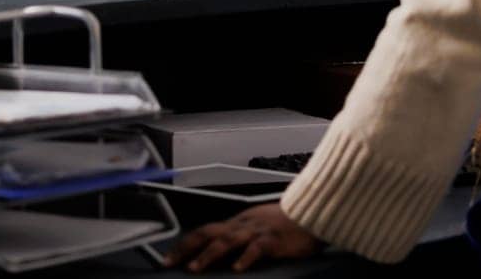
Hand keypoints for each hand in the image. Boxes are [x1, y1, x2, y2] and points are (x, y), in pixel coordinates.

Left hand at [164, 204, 321, 271]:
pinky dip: (245, 258)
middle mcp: (242, 224)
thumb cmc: (286, 222)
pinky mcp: (273, 239)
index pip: (205, 230)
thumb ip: (239, 236)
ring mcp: (256, 231)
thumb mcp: (257, 225)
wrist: (310, 213)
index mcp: (238, 222)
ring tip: (195, 267)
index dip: (185, 243)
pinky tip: (237, 268)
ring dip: (209, 254)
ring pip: (227, 240)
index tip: (170, 256)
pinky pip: (257, 248)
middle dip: (186, 248)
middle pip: (208, 233)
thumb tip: (219, 253)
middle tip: (170, 262)